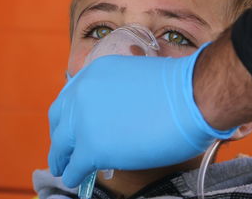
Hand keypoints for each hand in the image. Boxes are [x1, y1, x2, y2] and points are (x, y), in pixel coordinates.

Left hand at [48, 45, 235, 186]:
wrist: (192, 97)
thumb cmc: (179, 88)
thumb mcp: (137, 77)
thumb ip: (118, 92)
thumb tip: (116, 114)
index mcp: (95, 73)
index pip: (70, 97)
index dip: (68, 116)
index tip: (69, 127)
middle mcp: (83, 93)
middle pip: (60, 121)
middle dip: (60, 138)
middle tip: (62, 151)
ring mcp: (84, 120)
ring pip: (62, 144)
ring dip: (61, 158)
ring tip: (64, 169)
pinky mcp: (92, 147)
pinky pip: (75, 166)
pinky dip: (73, 174)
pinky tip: (75, 179)